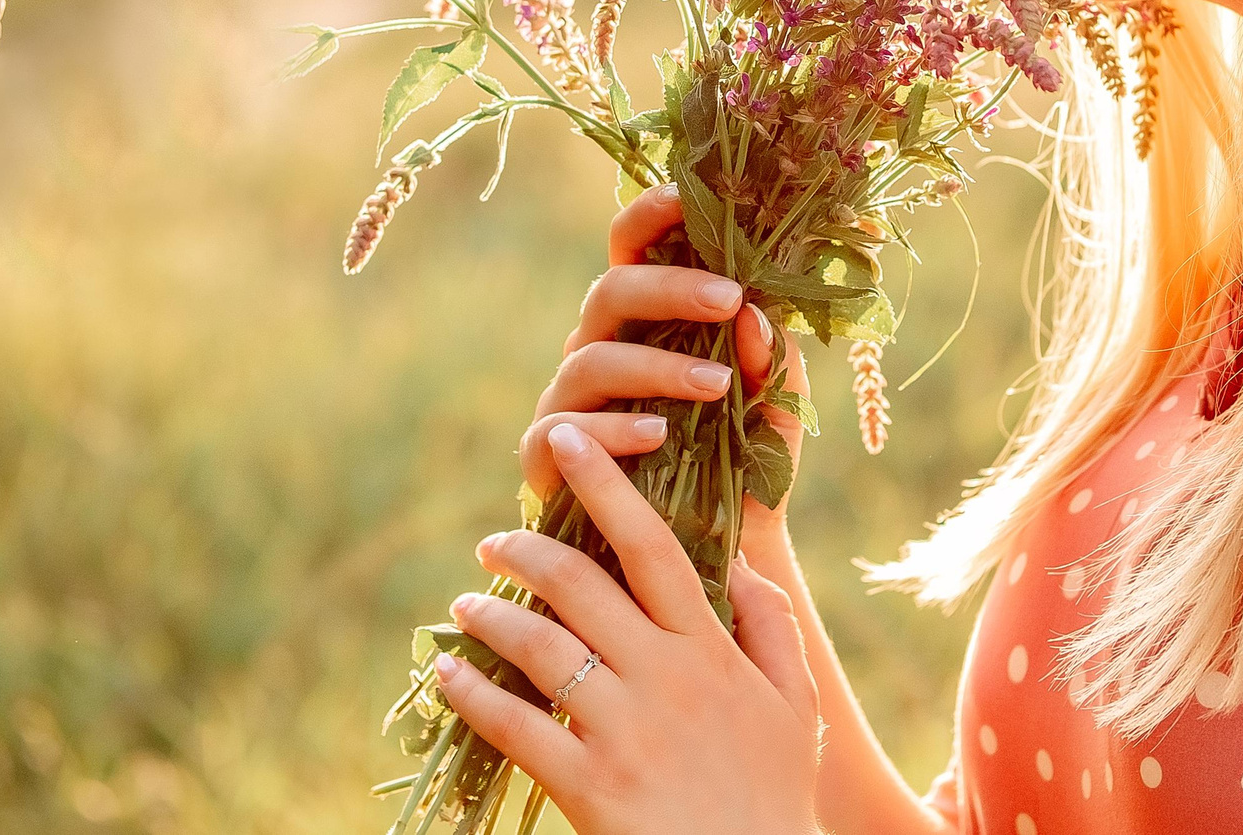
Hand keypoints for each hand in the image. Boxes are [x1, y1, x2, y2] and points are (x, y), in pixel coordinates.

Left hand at [440, 422, 822, 834]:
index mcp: (710, 650)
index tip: (569, 444)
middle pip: (581, 585)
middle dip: (526, 550)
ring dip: (491, 617)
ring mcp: (623, 730)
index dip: (607, 487)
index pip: (653, 546)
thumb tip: (747, 568)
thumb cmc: (772, 798)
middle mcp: (664, 677)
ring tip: (465, 605)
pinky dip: (471, 694)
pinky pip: (515, 725)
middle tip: (493, 540)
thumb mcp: (794, 706)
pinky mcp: (587, 784)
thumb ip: (772, 629)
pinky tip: (447, 675)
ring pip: (540, 646)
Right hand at [519, 182, 810, 541]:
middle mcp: (599, 345)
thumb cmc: (743, 462)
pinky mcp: (548, 457)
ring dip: (656, 366)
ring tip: (716, 387)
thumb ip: (772, 359)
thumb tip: (756, 315)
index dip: (653, 212)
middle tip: (730, 299)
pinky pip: (566, 432)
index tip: (691, 195)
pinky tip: (658, 437)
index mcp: (646, 318)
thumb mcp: (775, 406)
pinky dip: (614, 431)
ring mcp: (568, 398)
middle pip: (611, 289)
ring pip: (592, 358)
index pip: (634, 246)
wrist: (720, 555)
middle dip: (671, 288)